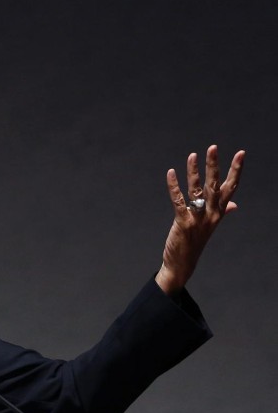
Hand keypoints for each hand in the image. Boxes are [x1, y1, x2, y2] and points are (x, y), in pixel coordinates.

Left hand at [155, 145, 244, 293]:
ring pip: (198, 191)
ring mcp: (198, 219)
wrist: (183, 264)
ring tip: (192, 155)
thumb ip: (223, 212)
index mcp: (218, 213)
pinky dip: (174, 187)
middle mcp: (211, 214)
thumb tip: (234, 204)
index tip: (240, 154)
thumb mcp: (211, 226)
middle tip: (213, 147)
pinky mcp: (183, 223)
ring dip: (194, 172)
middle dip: (214, 166)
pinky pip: (179, 201)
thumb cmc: (195, 242)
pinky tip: (171, 173)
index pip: (230, 188)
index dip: (235, 170)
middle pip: (215, 186)